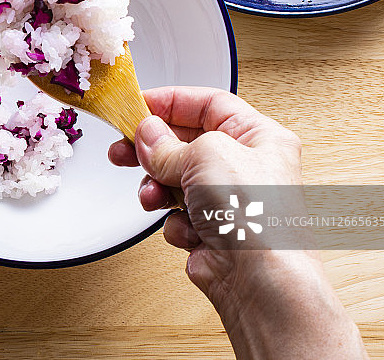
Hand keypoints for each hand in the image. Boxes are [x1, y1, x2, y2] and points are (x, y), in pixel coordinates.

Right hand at [108, 87, 365, 358]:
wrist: (260, 280)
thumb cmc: (259, 216)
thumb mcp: (206, 155)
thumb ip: (168, 142)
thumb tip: (147, 134)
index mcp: (259, 137)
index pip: (209, 105)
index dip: (171, 102)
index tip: (138, 106)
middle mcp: (245, 167)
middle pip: (185, 143)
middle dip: (152, 148)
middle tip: (123, 148)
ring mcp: (227, 200)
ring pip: (174, 180)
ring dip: (157, 187)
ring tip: (151, 194)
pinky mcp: (211, 230)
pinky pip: (176, 214)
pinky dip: (173, 220)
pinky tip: (186, 228)